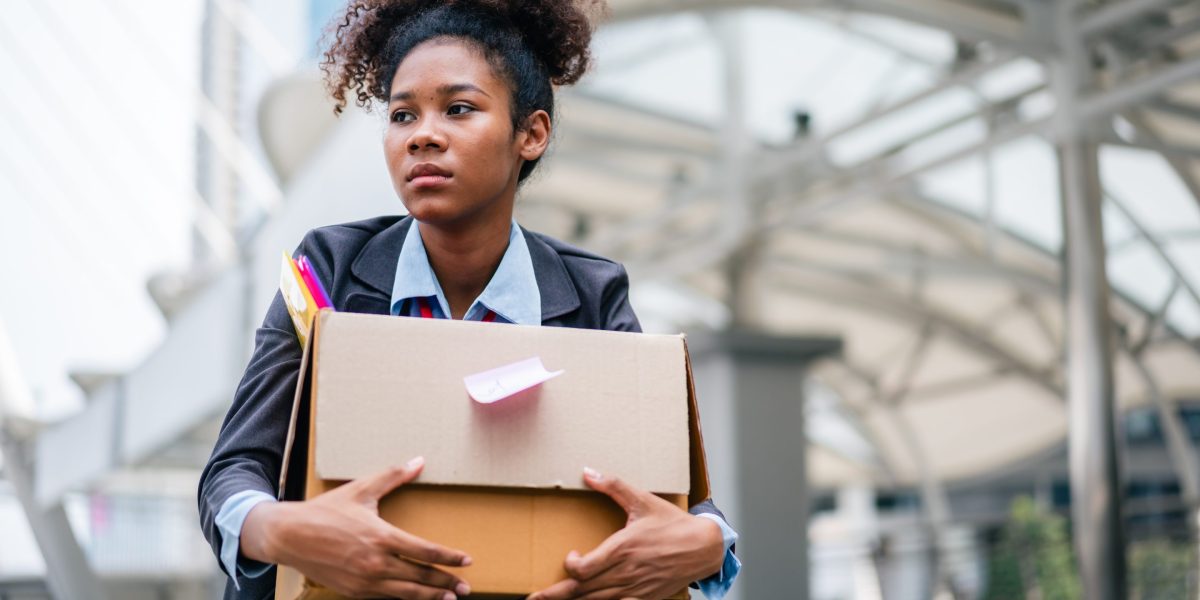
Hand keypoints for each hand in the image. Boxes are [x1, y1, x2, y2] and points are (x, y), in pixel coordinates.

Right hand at [241, 457, 472, 598]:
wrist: (288, 536)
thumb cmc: (326, 511)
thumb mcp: (362, 489)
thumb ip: (394, 476)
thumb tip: (419, 461)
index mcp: (382, 537)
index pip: (426, 551)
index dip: (449, 558)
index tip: (467, 561)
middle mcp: (376, 563)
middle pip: (420, 577)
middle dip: (445, 584)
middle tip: (466, 588)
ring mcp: (364, 581)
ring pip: (405, 594)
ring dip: (429, 597)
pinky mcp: (353, 591)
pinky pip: (385, 598)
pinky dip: (403, 599)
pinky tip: (414, 598)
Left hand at [529, 467, 724, 599]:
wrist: (704, 548)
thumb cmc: (673, 524)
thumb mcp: (642, 500)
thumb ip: (613, 486)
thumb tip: (588, 472)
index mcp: (622, 549)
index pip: (584, 569)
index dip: (571, 566)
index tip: (571, 556)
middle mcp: (625, 573)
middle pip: (583, 591)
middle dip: (555, 595)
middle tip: (534, 598)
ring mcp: (634, 589)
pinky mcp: (644, 598)